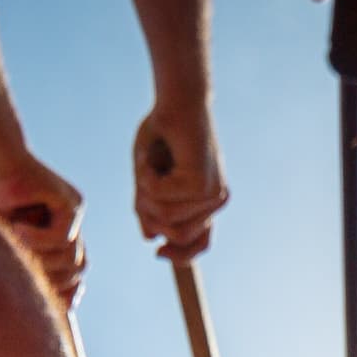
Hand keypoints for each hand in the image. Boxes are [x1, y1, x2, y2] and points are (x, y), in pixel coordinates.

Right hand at [0, 147, 88, 306]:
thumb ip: (15, 267)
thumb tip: (30, 309)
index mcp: (53, 241)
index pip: (73, 280)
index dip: (62, 297)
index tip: (41, 304)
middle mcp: (67, 229)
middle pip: (74, 274)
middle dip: (45, 277)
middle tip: (15, 263)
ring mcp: (72, 216)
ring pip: (71, 260)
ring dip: (37, 255)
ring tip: (11, 238)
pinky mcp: (71, 202)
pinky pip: (63, 238)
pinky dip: (38, 238)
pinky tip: (16, 226)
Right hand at [132, 99, 227, 258]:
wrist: (176, 100)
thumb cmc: (161, 135)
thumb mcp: (150, 180)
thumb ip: (151, 210)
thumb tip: (151, 239)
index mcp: (209, 202)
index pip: (200, 244)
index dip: (180, 255)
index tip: (158, 253)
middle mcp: (216, 199)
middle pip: (174, 234)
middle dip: (149, 214)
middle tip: (139, 182)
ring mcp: (213, 192)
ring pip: (165, 218)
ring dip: (144, 193)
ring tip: (145, 165)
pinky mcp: (202, 182)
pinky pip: (160, 197)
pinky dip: (145, 177)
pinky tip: (149, 157)